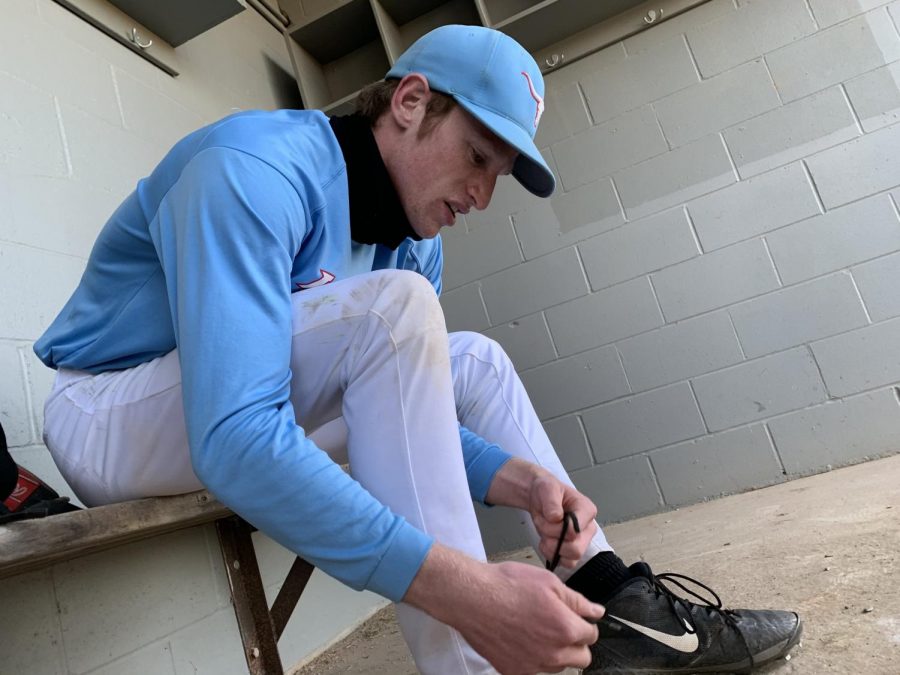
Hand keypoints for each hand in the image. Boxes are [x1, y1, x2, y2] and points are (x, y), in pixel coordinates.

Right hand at [405, 544, 603, 674]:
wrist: (472, 598)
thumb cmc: (506, 585)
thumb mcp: (548, 582)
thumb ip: (577, 601)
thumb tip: (596, 612)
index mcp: (565, 629)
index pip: (591, 635)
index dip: (585, 623)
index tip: (577, 618)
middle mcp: (552, 653)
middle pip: (582, 658)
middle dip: (576, 642)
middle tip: (560, 625)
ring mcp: (532, 665)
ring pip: (558, 666)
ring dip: (556, 652)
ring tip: (538, 630)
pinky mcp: (513, 671)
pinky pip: (534, 670)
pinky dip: (533, 658)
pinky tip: (522, 640)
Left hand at [527, 472, 598, 569]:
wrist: (540, 498)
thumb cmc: (547, 491)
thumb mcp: (547, 488)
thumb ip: (552, 502)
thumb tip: (556, 518)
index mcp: (587, 510)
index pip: (576, 529)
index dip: (559, 527)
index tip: (551, 516)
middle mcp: (588, 528)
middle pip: (576, 549)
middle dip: (554, 540)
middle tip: (544, 527)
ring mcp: (581, 541)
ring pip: (570, 559)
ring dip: (551, 548)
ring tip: (545, 533)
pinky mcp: (572, 551)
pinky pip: (564, 563)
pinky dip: (551, 555)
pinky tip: (546, 541)